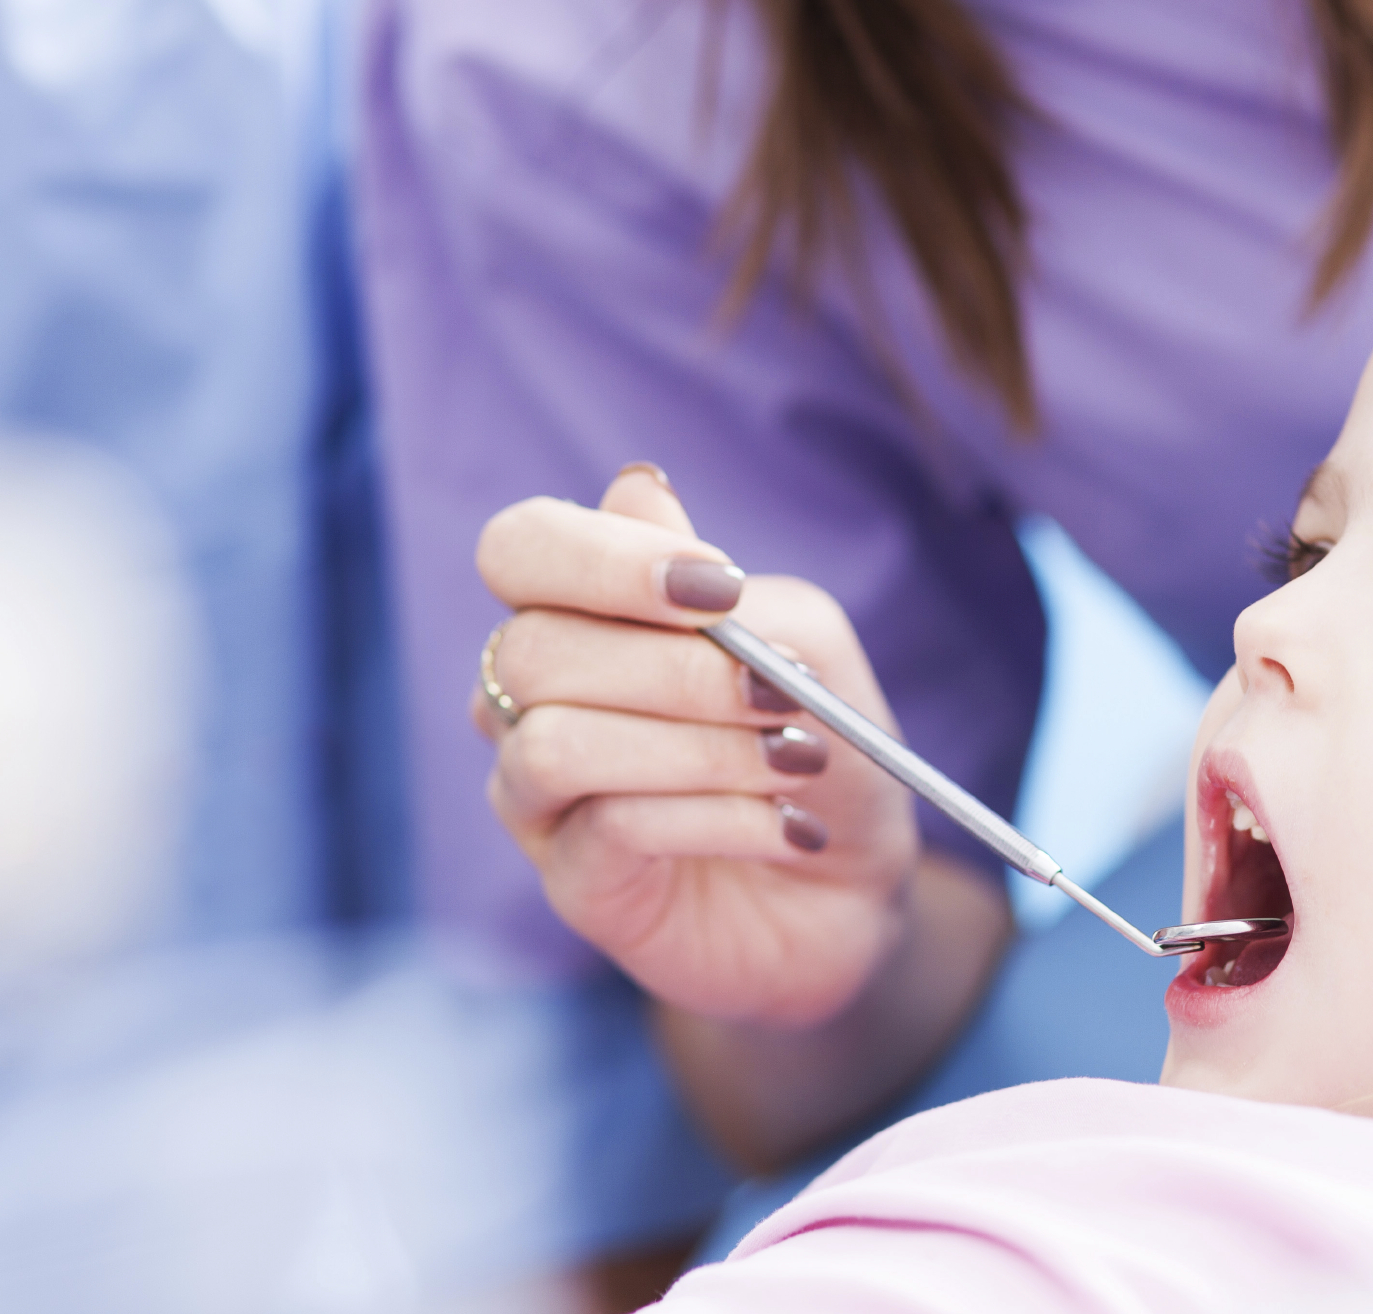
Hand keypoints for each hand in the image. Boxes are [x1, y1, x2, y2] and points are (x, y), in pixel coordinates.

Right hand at [474, 466, 919, 1027]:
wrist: (852, 884)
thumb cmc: (817, 742)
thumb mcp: (802, 643)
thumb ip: (717, 585)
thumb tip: (636, 489)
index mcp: (579, 613)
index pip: (520, 549)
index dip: (600, 557)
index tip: (718, 588)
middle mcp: (533, 697)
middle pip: (534, 651)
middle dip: (679, 669)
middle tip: (783, 693)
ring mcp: (539, 796)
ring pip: (556, 745)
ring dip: (698, 747)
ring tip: (796, 761)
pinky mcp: (573, 881)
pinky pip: (610, 828)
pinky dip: (719, 818)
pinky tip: (790, 826)